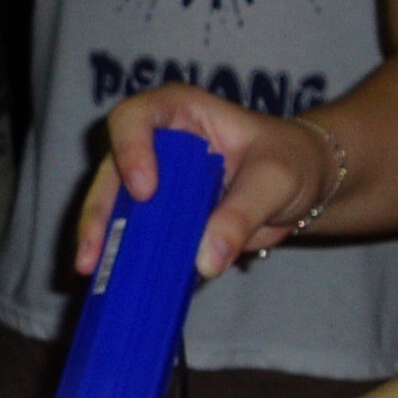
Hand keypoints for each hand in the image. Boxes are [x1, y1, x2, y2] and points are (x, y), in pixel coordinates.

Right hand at [74, 83, 346, 279]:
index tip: (146, 190)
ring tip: (92, 272)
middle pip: (110, 171)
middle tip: (93, 253)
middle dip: (98, 213)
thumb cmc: (291, 162)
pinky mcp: (158, 219)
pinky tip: (114, 283)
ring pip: (113, 208)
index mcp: (179, 113)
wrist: (304, 188)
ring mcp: (153, 183)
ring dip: (101, 241)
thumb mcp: (274, 180)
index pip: (135, 118)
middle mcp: (156, 144)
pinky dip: (124, 260)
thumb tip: (205, 262)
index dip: (130, 150)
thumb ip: (240, 215)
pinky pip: (133, 237)